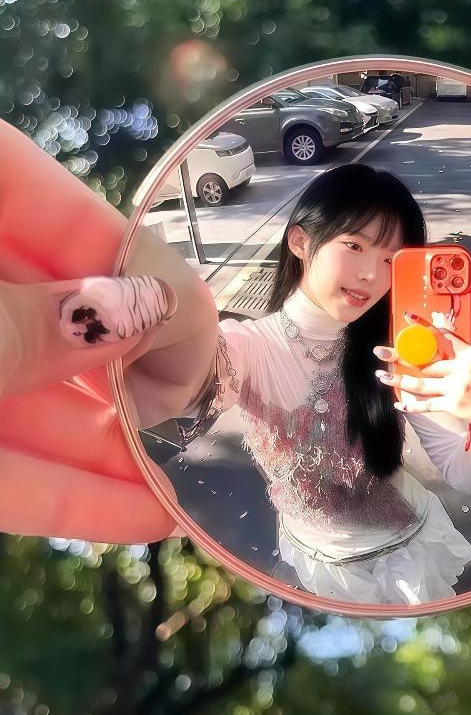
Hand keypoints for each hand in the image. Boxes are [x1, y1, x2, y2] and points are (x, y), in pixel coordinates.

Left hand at [0, 120, 217, 542]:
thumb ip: (32, 322)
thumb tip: (148, 309)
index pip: (37, 197)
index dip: (122, 249)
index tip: (194, 307)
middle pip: (45, 311)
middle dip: (125, 366)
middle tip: (202, 401)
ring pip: (24, 400)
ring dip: (108, 445)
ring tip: (193, 472)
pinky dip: (61, 496)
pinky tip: (144, 517)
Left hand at [372, 311, 470, 425]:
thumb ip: (454, 341)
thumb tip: (437, 317)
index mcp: (468, 353)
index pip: (442, 336)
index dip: (423, 326)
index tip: (406, 317)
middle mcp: (463, 368)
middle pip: (425, 361)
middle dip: (400, 356)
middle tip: (380, 352)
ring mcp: (457, 387)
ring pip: (421, 383)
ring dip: (399, 380)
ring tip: (382, 376)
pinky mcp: (453, 405)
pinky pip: (427, 404)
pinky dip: (412, 405)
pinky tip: (398, 403)